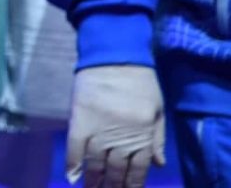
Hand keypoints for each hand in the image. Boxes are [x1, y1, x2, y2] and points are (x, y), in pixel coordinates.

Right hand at [65, 65, 165, 186]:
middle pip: (116, 170)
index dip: (132, 185)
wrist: (114, 57)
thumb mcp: (158, 110)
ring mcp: (99, 130)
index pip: (138, 170)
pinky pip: (75, 146)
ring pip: (96, 163)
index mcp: (142, 135)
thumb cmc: (140, 82)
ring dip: (93, 181)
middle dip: (112, 186)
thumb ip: (158, 138)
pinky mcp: (80, 120)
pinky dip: (73, 163)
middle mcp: (121, 137)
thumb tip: (158, 164)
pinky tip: (72, 176)